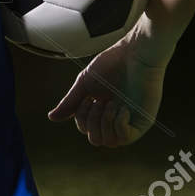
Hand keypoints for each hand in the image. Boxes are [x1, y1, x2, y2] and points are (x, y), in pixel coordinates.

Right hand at [46, 37, 165, 146]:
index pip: (86, 129)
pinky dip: (118, 125)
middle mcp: (115, 118)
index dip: (82, 118)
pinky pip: (127, 138)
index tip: (89, 98)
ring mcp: (129, 121)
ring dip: (104, 123)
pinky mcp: (143, 121)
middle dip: (92, 122)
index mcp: (102, 110)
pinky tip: (122, 109)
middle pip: (96, 139)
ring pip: (110, 142)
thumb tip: (51, 118)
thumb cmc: (112, 63)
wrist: (134, 53)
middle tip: (98, 102)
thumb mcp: (84, 85)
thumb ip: (70, 102)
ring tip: (111, 104)